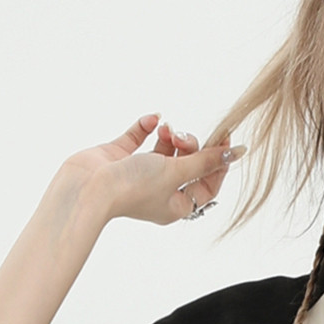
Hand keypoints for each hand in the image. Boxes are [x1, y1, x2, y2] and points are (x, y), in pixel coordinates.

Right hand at [67, 112, 242, 226]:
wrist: (87, 189)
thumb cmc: (133, 188)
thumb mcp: (177, 173)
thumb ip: (206, 160)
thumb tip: (237, 152)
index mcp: (176, 205)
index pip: (207, 184)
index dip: (218, 161)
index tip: (224, 138)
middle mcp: (159, 191)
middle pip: (187, 164)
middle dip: (190, 146)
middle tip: (181, 138)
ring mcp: (138, 174)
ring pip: (165, 150)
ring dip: (171, 135)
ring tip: (166, 129)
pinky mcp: (119, 157)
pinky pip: (139, 137)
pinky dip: (147, 126)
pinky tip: (153, 118)